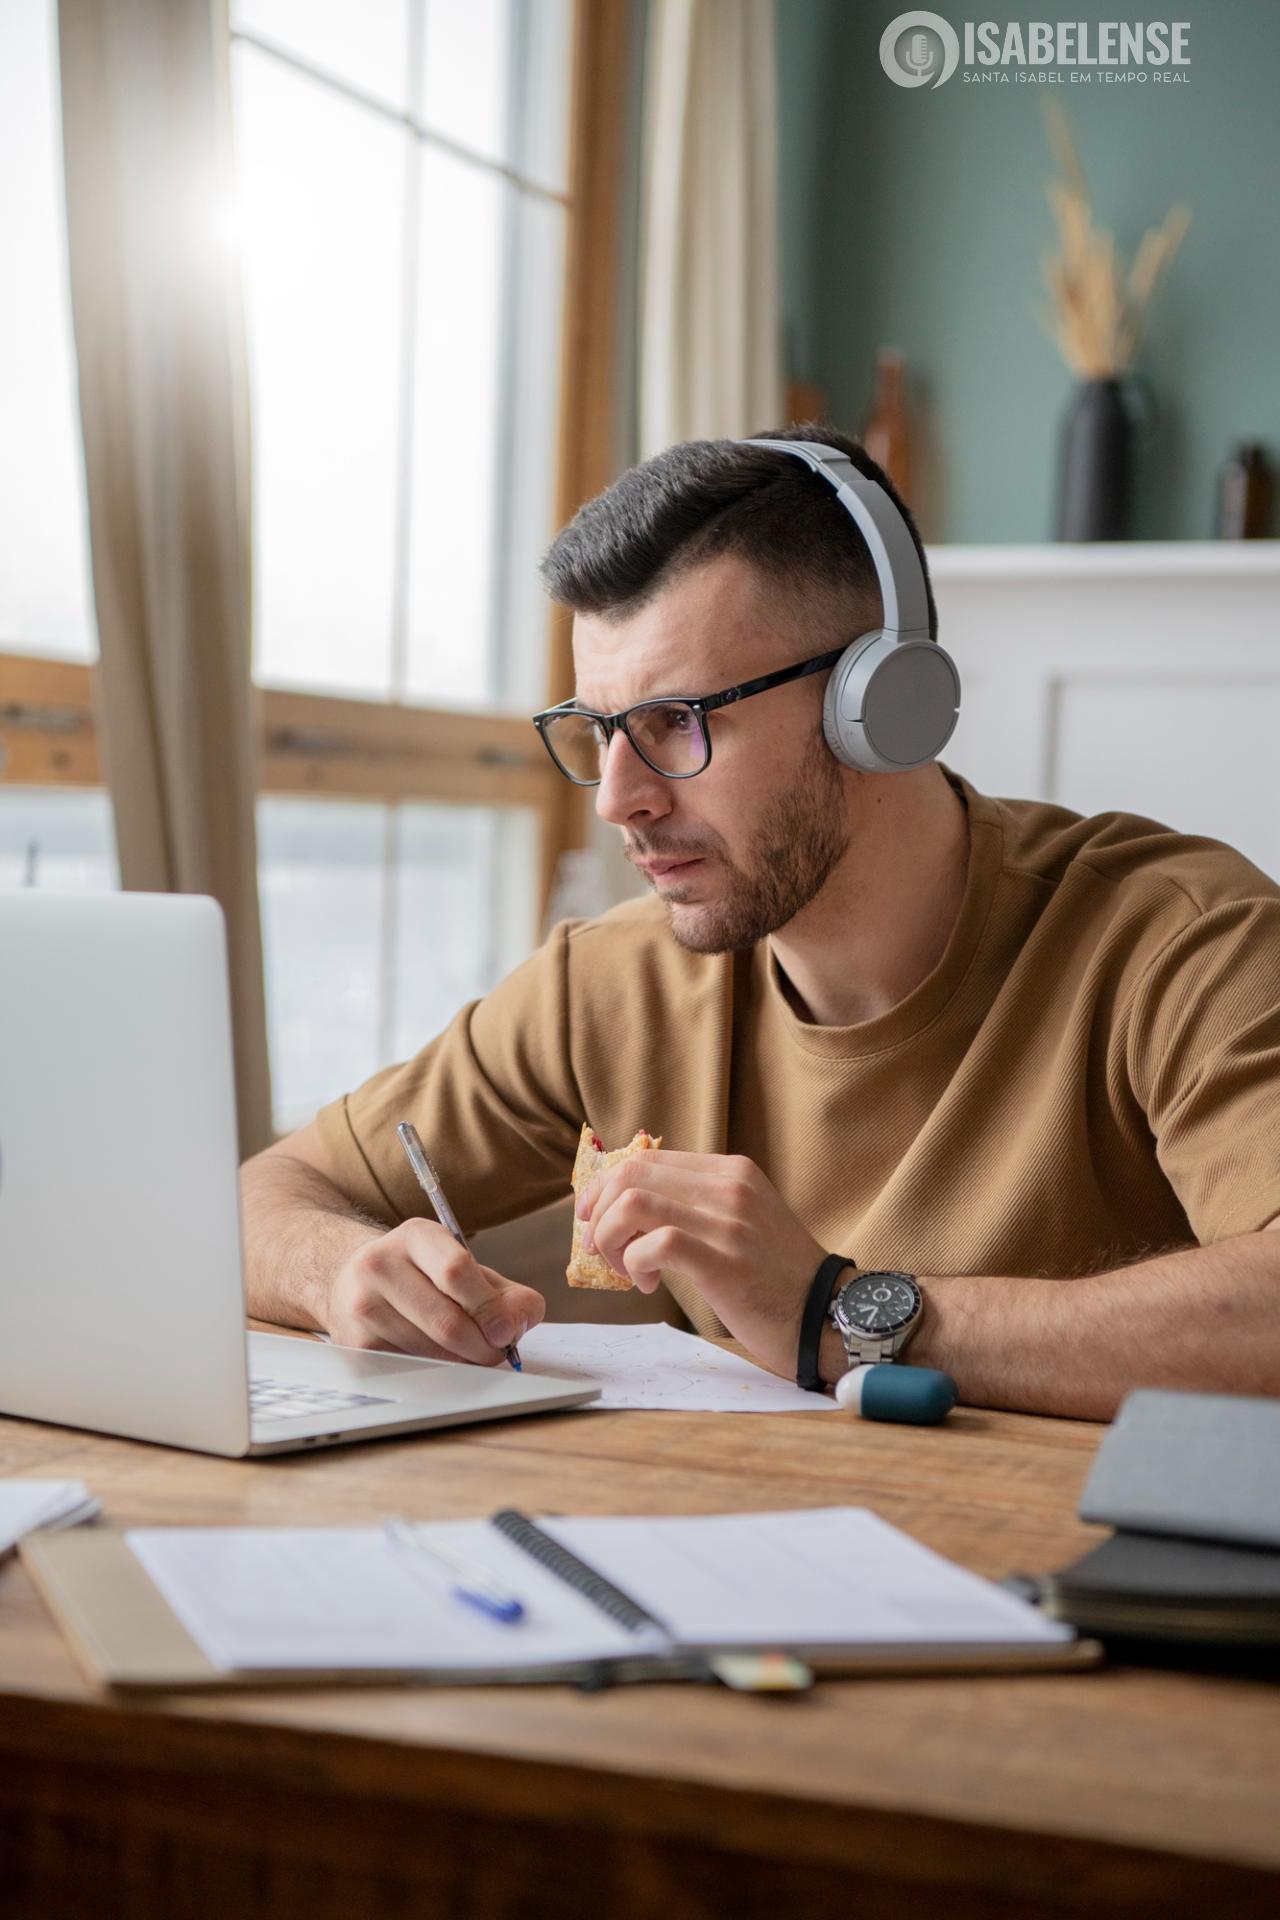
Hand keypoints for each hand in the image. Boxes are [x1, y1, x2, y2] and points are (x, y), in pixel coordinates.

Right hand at [324, 1219, 544, 1364]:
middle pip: (446, 1320)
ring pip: (430, 1350)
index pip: (456, 1271)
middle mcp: (380, 1264)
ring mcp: (362, 1304)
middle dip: (482, 1345)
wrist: (355, 1283)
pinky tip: (439, 1357)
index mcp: (416, 1236)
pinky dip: (436, 1369)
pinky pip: (411, 1366)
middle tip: (497, 1353)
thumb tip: (520, 1321)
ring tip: (470, 1354)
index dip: (489, 1308)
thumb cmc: (423, 1277)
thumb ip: (505, 1293)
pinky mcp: (355, 1342)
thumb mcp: (465, 1269)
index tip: (507, 1331)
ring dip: (462, 1362)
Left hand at [577, 1150, 826, 1378]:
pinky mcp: (725, 1262)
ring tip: (625, 1268)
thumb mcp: (741, 1221)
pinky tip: (649, 1283)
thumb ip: (696, 1206)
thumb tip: (627, 1209)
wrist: (830, 1316)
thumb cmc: (778, 1278)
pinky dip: (635, 1262)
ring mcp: (730, 1222)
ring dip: (611, 1238)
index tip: (594, 1217)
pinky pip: (655, 1242)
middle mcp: (731, 1187)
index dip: (606, 1186)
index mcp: (732, 1171)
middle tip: (600, 1248)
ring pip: (634, 1202)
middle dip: (598, 1211)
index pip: (647, 1158)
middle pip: (632, 1173)